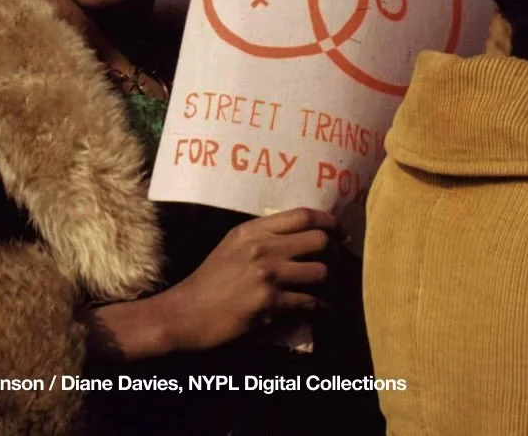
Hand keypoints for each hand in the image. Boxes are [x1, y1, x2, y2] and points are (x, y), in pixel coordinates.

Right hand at [157, 207, 334, 351]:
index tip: (339, 231)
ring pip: (320, 272)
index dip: (328, 221)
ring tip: (330, 288)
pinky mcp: (270, 305)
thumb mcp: (233, 244)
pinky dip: (321, 308)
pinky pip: (309, 303)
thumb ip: (262, 234)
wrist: (188, 312)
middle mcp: (263, 248)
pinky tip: (322, 310)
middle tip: (338, 260)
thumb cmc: (210, 278)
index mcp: (253, 229)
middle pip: (318, 240)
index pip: (302, 215)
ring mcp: (267, 276)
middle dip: (335, 251)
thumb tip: (298, 233)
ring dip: (330, 282)